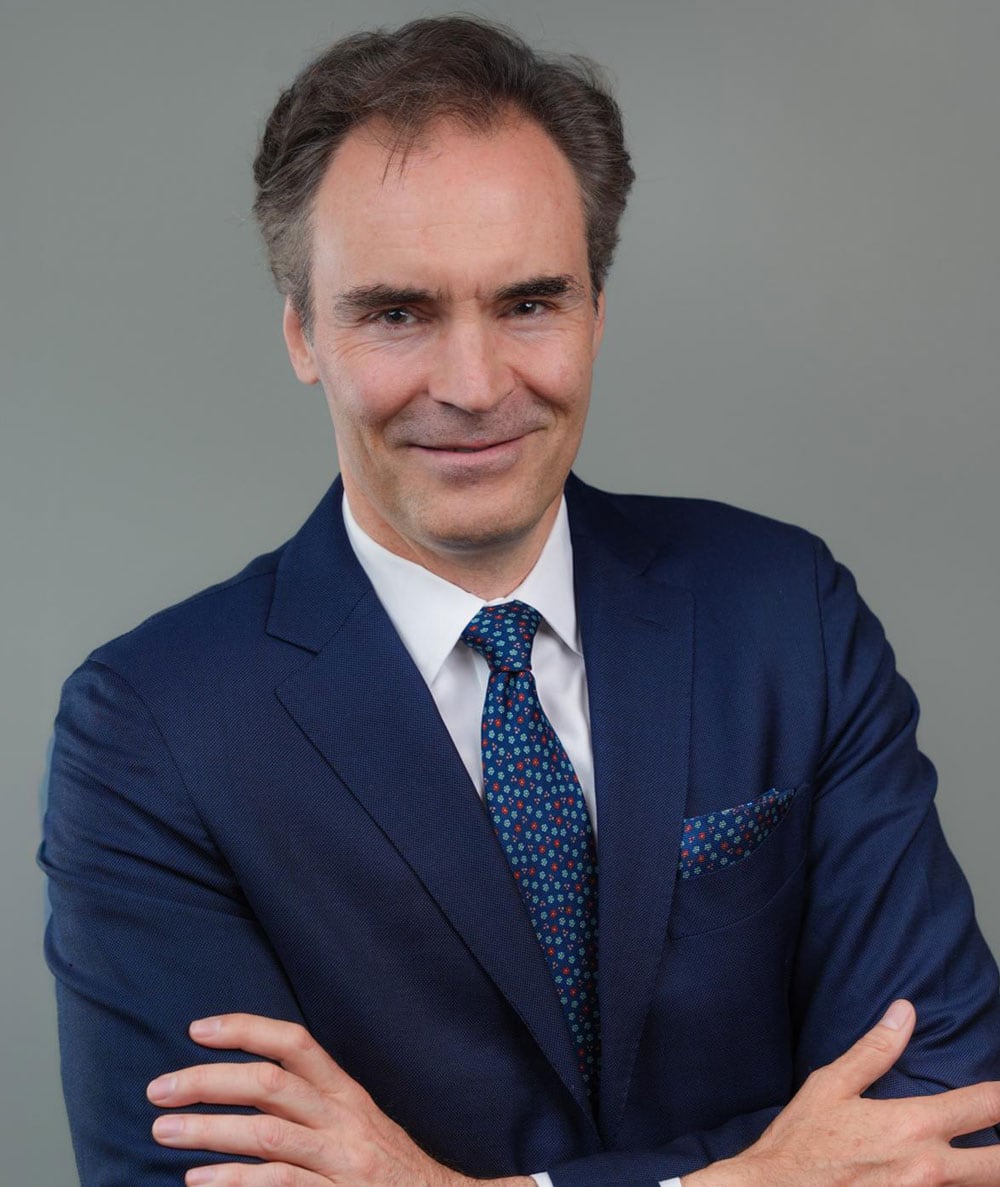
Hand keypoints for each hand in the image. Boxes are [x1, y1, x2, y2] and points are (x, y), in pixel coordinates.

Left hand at [147, 1013, 533, 1186]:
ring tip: (162, 1131)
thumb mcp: (357, 1126)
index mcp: (347, 1094)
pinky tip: (199, 1181)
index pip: (295, 1043)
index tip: (197, 1029)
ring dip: (209, 1131)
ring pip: (267, 1134)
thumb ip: (311, 1105)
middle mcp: (344, 1121)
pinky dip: (233, 1182)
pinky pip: (279, 1186)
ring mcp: (340, 1162)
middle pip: (271, 1085)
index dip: (246, 1029)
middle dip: (209, 1082)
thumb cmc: (386, 1170)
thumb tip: (244, 1090)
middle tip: (159, 1089)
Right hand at [685, 1000, 999, 1186]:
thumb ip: (874, 1050)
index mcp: (914, 1125)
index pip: (986, 1105)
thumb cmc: (802, 1142)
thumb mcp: (831, 1085)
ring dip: (984, 1173)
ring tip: (980, 1160)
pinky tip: (953, 1179)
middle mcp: (930, 1168)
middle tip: (999, 1131)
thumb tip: (905, 1011)